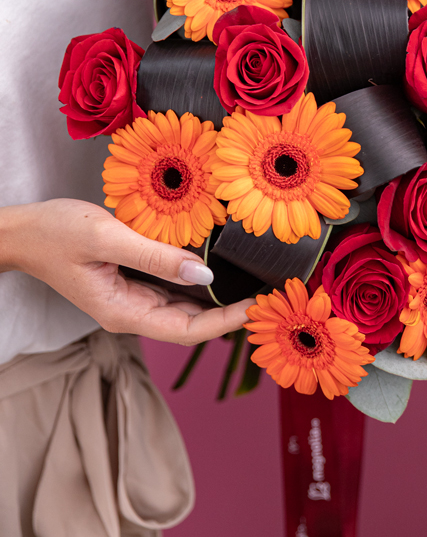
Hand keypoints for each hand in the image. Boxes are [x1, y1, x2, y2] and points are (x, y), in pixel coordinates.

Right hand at [0, 198, 254, 344]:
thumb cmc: (56, 233)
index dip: (226, 321)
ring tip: (251, 279)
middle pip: (191, 322)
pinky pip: (171, 288)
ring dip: (216, 296)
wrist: (23, 232)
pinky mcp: (131, 282)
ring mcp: (132, 298)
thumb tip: (203, 270)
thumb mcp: (107, 238)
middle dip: (229, 311)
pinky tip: (216, 264)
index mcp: (124, 311)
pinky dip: (196, 279)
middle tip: (267, 292)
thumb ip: (155, 256)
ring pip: (184, 306)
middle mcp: (132, 311)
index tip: (258, 305)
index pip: (188, 329)